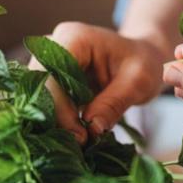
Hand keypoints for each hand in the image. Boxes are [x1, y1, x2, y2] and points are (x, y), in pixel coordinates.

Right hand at [29, 22, 164, 144]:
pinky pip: (46, 104)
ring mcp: (49, 64)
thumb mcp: (138, 82)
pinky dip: (59, 122)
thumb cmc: (143, 63)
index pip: (51, 74)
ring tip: (80, 143)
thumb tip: (91, 129)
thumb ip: (114, 103)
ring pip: (38, 99)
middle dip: (56, 119)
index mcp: (74, 38)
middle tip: (80, 144)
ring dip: (56, 123)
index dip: (59, 108)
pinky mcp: (51, 81)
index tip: (80, 136)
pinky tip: (76, 137)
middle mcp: (54, 47)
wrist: (142, 58)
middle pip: (39, 88)